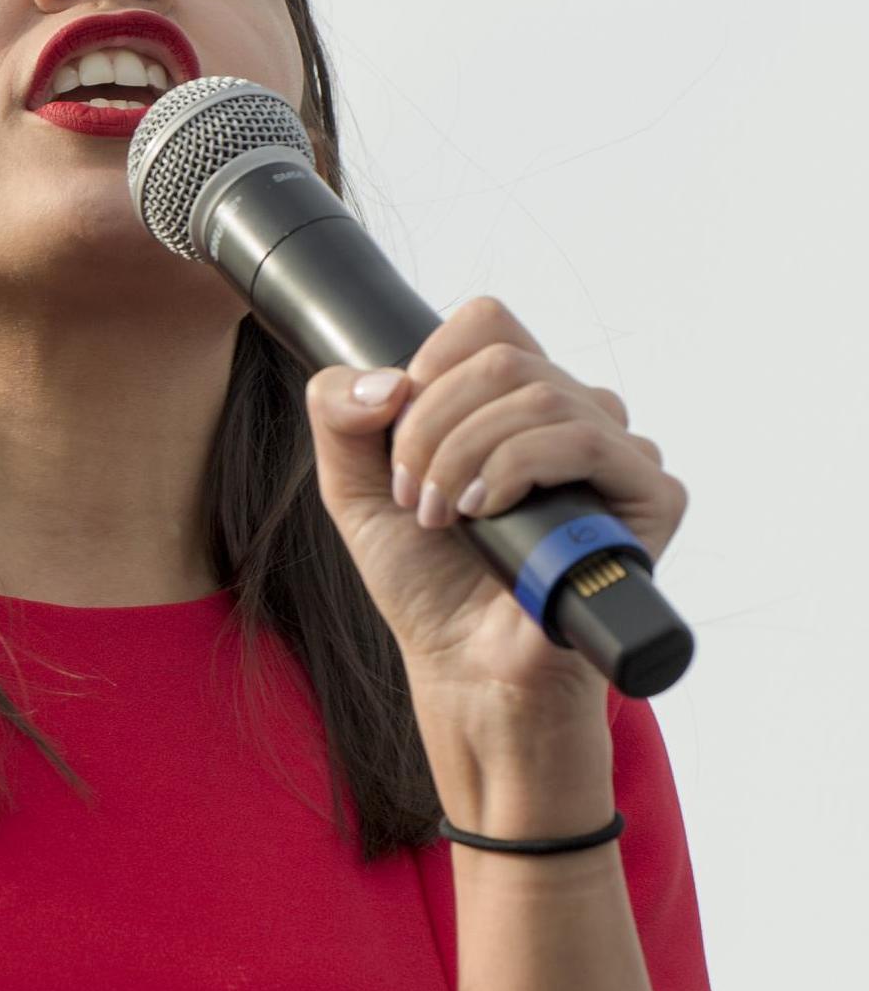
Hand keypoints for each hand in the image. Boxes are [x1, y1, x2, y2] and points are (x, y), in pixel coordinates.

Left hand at [303, 296, 686, 783]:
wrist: (461, 666)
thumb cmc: (423, 578)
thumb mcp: (353, 487)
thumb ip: (338, 414)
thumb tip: (386, 379)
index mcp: (513, 401)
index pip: (485, 323)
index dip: (429, 366)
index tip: (396, 437)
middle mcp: (573, 415)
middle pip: (502, 357)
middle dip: (430, 426)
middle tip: (411, 495)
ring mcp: (617, 453)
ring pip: (539, 393)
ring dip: (463, 453)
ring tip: (440, 516)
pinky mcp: (651, 497)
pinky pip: (587, 439)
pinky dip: (515, 468)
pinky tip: (484, 514)